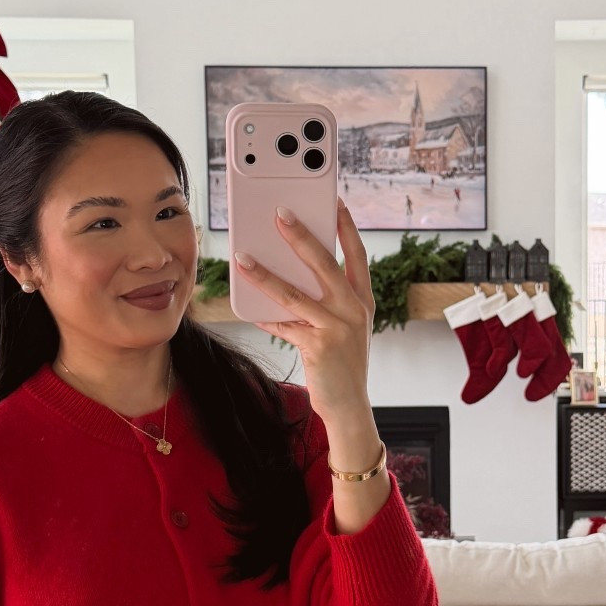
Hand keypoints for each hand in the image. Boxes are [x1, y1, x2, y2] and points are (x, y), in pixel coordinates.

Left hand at [231, 198, 372, 419]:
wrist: (349, 405)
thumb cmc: (340, 361)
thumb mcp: (341, 325)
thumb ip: (323, 300)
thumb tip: (287, 273)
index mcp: (362, 299)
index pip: (357, 254)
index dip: (346, 226)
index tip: (335, 200)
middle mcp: (354, 309)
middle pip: (325, 263)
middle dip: (301, 235)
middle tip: (280, 213)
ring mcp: (338, 328)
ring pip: (295, 293)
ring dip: (265, 273)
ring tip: (243, 257)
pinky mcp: (318, 346)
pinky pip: (283, 325)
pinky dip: (264, 317)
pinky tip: (248, 309)